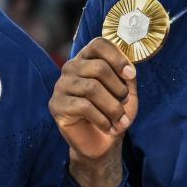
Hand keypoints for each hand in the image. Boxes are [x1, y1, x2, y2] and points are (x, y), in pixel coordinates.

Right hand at [49, 37, 137, 186]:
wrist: (102, 142)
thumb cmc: (114, 111)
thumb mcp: (127, 90)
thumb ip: (127, 75)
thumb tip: (128, 68)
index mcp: (87, 58)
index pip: (99, 44)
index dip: (117, 58)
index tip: (131, 75)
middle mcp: (71, 67)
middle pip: (99, 67)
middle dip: (118, 88)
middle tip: (125, 103)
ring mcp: (61, 85)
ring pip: (92, 88)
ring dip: (113, 107)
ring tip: (121, 120)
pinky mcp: (56, 105)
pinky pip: (83, 107)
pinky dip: (102, 119)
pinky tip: (109, 127)